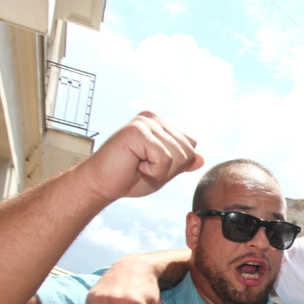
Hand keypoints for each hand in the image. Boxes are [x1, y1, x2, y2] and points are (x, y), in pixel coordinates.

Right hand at [76, 111, 203, 203]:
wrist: (101, 185)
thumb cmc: (129, 177)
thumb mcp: (164, 172)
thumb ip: (182, 164)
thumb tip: (201, 158)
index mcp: (160, 124)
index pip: (191, 145)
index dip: (176, 165)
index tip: (151, 164)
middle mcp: (153, 118)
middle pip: (187, 151)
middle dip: (170, 169)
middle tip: (144, 167)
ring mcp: (145, 122)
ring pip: (178, 156)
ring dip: (160, 171)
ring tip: (139, 165)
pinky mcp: (138, 131)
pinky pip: (165, 159)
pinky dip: (153, 170)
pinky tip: (135, 164)